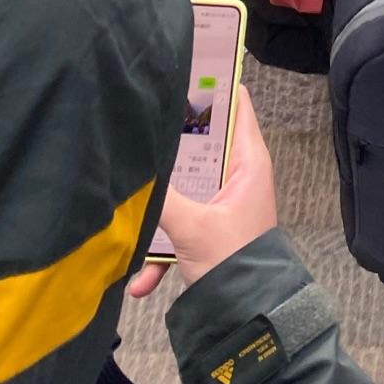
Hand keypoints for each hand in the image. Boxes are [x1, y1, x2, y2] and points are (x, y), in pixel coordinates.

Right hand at [127, 86, 276, 298]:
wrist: (243, 319)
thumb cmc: (232, 263)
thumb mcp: (193, 226)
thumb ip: (163, 194)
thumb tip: (135, 167)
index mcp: (248, 162)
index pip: (237, 104)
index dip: (216, 82)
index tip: (187, 63)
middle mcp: (238, 177)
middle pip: (202, 145)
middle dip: (172, 146)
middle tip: (142, 128)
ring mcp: (222, 206)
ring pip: (185, 188)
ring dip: (160, 209)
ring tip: (134, 213)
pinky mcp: (208, 234)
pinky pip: (180, 230)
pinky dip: (161, 254)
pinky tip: (143, 280)